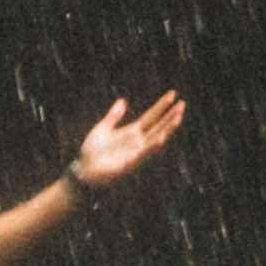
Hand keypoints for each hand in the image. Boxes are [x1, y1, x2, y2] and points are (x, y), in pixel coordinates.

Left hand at [73, 90, 188, 189]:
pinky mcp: (129, 163)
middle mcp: (138, 142)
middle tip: (182, 104)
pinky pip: (142, 154)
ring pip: (156, 139)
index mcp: (132, 132)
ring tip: (178, 118)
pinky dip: (151, 146)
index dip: (162, 106)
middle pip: (159, 127)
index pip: (152, 116)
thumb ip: (114, 116)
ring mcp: (135, 152)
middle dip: (170, 116)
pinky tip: (160, 138)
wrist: (83, 171)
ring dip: (167, 129)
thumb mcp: (103, 128)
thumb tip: (122, 100)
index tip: (173, 94)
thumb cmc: (92, 152)